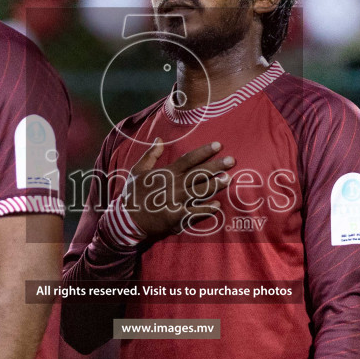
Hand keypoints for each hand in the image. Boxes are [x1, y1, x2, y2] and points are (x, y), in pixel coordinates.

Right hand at [117, 139, 234, 240]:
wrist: (127, 219)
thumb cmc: (133, 194)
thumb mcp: (138, 170)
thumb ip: (150, 155)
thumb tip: (159, 139)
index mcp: (166, 173)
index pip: (189, 159)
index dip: (204, 151)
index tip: (218, 145)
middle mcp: (174, 185)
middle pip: (199, 173)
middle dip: (216, 166)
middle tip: (232, 160)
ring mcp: (176, 201)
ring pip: (200, 191)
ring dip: (215, 185)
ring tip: (229, 179)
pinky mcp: (176, 216)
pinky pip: (195, 212)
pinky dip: (206, 209)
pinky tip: (217, 205)